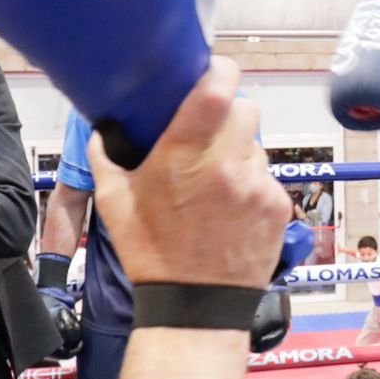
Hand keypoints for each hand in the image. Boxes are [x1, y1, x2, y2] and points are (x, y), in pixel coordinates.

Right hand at [88, 58, 289, 288]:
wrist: (194, 307)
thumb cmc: (151, 254)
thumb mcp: (113, 203)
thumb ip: (106, 157)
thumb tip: (102, 130)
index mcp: (185, 154)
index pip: (217, 87)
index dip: (218, 70)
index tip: (209, 72)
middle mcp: (227, 163)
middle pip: (244, 108)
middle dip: (227, 115)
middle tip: (208, 135)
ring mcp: (257, 185)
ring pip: (256, 144)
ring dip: (239, 152)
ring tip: (216, 181)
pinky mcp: (277, 206)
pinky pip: (266, 177)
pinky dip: (251, 184)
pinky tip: (231, 208)